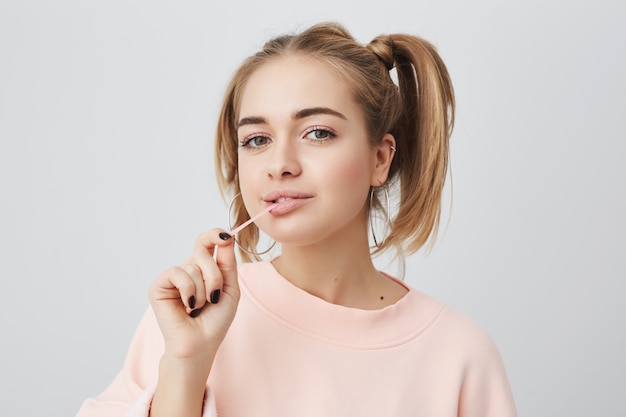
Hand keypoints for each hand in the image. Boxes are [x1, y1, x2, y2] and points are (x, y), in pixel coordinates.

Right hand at [148, 230, 238, 361]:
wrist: (201, 344)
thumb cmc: (215, 320)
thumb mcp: (230, 288)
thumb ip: (227, 262)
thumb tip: (226, 235)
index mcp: (204, 269)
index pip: (206, 242)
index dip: (214, 235)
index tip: (224, 236)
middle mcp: (188, 269)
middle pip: (203, 251)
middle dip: (215, 276)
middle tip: (214, 298)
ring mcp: (173, 277)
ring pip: (193, 265)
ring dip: (203, 290)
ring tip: (198, 307)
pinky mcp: (159, 285)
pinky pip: (178, 273)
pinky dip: (189, 290)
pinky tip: (187, 306)